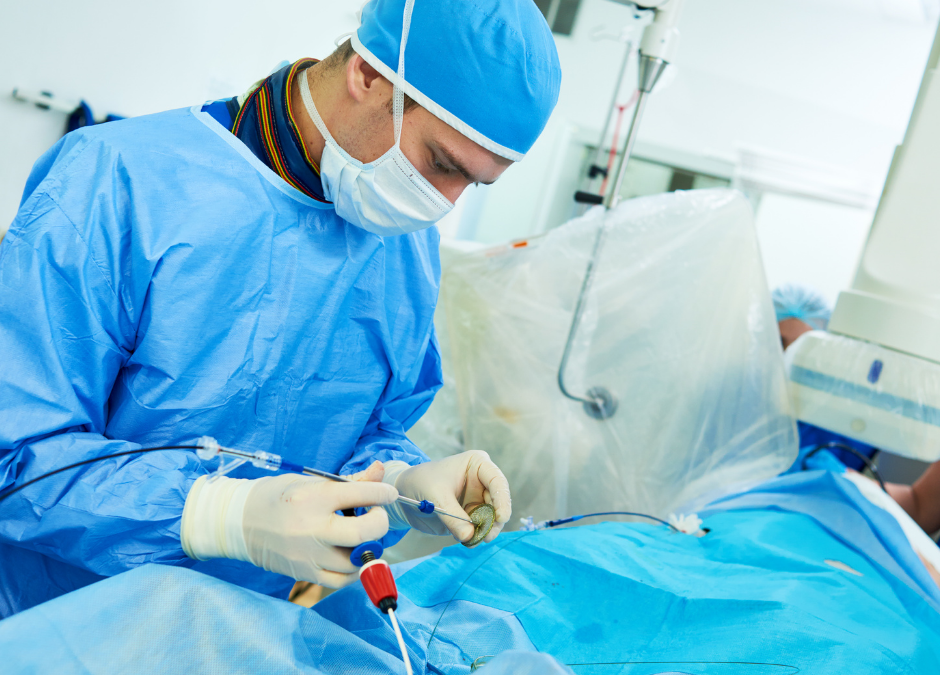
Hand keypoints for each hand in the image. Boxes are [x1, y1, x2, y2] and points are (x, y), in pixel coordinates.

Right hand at [182, 461, 397, 587]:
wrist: (239, 522)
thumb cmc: (277, 497)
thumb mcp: (310, 481)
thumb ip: (349, 481)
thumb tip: (379, 470)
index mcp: (313, 499)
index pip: (361, 495)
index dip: (382, 493)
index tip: (388, 493)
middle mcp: (312, 529)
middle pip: (365, 533)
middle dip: (379, 522)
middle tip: (375, 516)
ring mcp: (309, 555)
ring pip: (357, 560)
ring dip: (368, 547)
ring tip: (361, 535)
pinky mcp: (305, 573)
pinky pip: (342, 580)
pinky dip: (354, 569)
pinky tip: (351, 554)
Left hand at [386, 451, 510, 544]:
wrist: (404, 495)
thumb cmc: (420, 483)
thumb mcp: (435, 497)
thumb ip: (453, 517)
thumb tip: (470, 537)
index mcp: (477, 465)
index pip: (497, 481)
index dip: (503, 499)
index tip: (501, 517)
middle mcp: (482, 482)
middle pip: (499, 503)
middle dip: (494, 521)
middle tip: (486, 537)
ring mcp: (478, 500)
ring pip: (492, 519)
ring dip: (485, 531)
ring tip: (473, 541)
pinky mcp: (471, 516)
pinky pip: (479, 529)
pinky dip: (476, 537)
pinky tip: (468, 541)